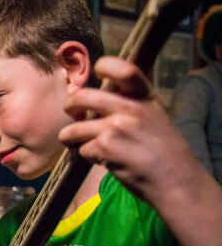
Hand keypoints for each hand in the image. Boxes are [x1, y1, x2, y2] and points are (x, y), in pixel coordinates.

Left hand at [59, 56, 194, 201]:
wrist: (175, 179)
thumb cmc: (161, 149)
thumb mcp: (153, 115)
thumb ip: (128, 102)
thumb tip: (90, 97)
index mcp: (144, 96)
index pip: (123, 68)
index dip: (104, 66)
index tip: (97, 73)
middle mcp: (130, 108)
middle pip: (82, 96)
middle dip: (70, 106)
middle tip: (74, 115)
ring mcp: (116, 127)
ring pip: (73, 128)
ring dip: (71, 138)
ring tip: (82, 143)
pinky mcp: (106, 148)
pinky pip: (81, 149)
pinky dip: (86, 156)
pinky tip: (103, 159)